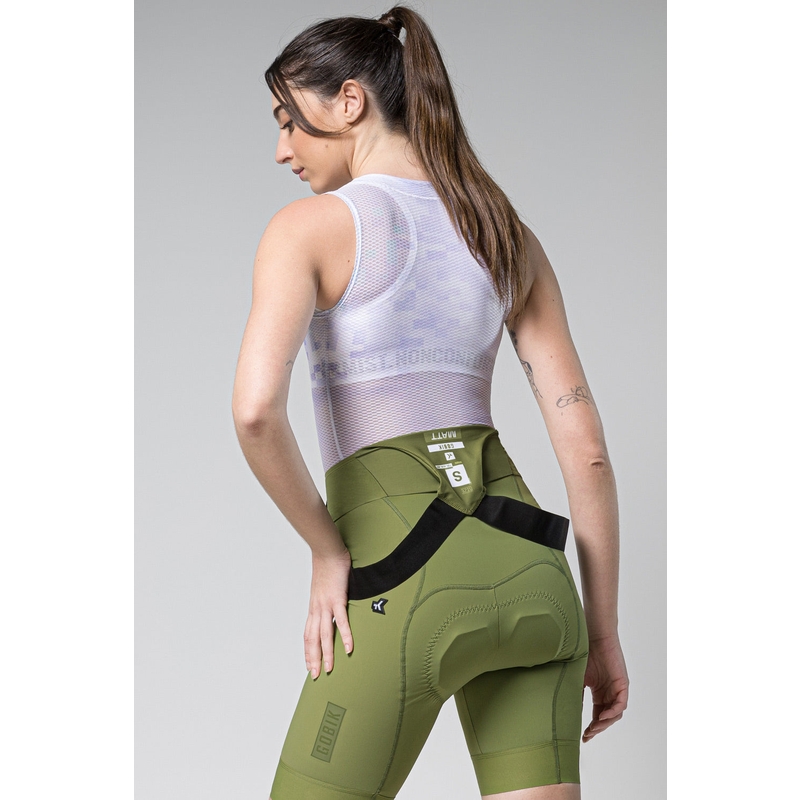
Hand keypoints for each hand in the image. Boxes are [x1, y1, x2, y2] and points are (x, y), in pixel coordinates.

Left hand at [304, 548, 353, 678]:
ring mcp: (325, 605)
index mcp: (313, 607)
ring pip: (324, 634)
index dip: (308, 651)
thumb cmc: (326, 567)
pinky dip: (344, 635)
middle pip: (313, 639)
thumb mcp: (323, 588)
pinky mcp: (337, 599)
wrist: (327, 552)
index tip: (309, 665)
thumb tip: (331, 608)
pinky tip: (348, 647)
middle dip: (314, 658)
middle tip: (315, 675)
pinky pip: (340, 621)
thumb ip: (326, 600)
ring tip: (329, 668)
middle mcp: (316, 609)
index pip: (307, 634)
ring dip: (327, 653)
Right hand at [582, 633, 628, 741]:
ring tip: (594, 728)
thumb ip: (576, 694)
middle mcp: (610, 692)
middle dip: (598, 728)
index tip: (583, 737)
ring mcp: (617, 689)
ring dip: (605, 723)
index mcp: (599, 692)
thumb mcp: (578, 678)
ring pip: (615, 713)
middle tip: (588, 735)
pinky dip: (613, 712)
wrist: (593, 637)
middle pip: (607, 717)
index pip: (597, 715)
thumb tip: (566, 711)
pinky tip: (602, 716)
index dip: (591, 727)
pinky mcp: (623, 684)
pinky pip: (621, 704)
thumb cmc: (584, 653)